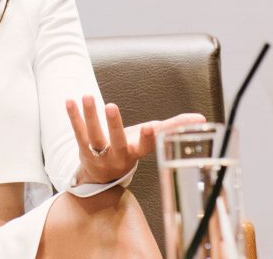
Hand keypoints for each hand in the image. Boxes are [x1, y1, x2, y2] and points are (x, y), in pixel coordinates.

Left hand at [66, 95, 205, 185]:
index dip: (149, 139)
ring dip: (89, 116)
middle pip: (115, 142)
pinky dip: (73, 116)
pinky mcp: (83, 149)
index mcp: (137, 153)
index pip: (145, 148)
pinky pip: (77, 132)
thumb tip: (202, 119)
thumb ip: (173, 127)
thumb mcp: (151, 140)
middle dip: (114, 125)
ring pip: (93, 136)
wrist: (103, 175)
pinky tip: (70, 100)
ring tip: (87, 96)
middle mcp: (117, 157)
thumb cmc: (131, 149)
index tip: (151, 127)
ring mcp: (98, 155)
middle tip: (112, 106)